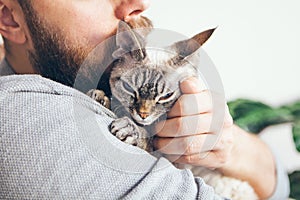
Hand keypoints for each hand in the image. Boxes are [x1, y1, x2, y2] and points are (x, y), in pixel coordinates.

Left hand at [154, 77, 276, 198]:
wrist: (224, 136)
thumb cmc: (205, 114)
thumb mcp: (199, 97)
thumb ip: (190, 89)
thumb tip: (183, 82)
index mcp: (215, 100)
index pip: (186, 104)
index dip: (170, 110)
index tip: (163, 112)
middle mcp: (221, 120)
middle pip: (183, 126)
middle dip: (164, 129)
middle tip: (156, 129)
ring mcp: (223, 140)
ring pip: (186, 145)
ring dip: (166, 145)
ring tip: (159, 142)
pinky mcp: (219, 158)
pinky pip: (191, 158)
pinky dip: (176, 156)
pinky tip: (170, 151)